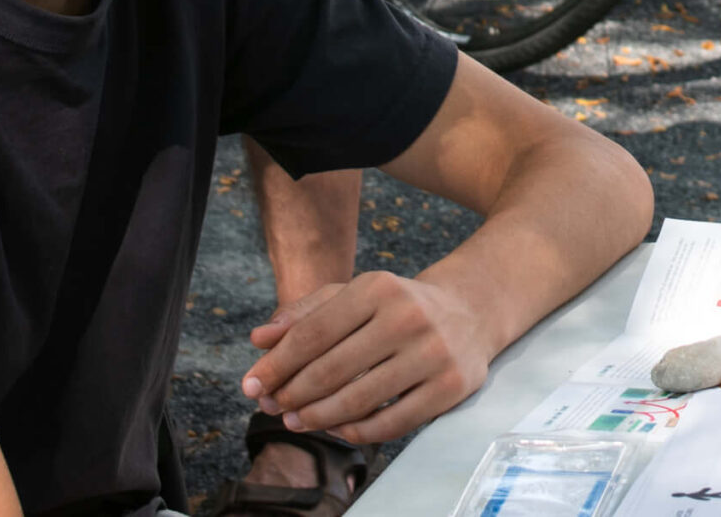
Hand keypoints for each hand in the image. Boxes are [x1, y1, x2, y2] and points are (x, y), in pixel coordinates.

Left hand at [240, 271, 492, 443]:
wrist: (471, 312)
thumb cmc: (398, 306)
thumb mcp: (354, 295)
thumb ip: (304, 314)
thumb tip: (258, 340)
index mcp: (378, 287)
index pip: (313, 333)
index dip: (276, 364)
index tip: (250, 385)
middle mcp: (408, 317)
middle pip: (331, 370)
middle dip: (291, 394)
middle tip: (271, 407)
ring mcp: (432, 353)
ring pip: (358, 401)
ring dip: (317, 418)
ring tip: (295, 421)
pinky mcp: (451, 387)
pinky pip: (391, 424)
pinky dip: (355, 432)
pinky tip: (336, 429)